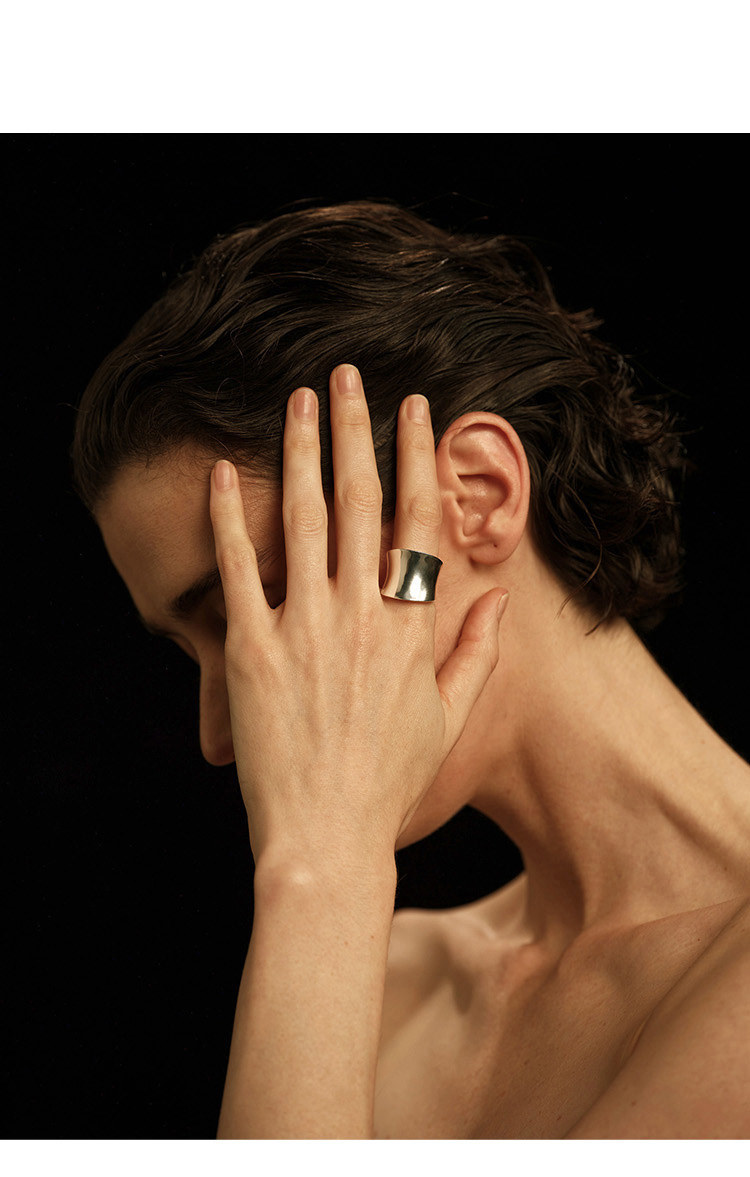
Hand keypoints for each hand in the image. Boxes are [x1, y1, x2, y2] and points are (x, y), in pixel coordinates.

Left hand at [209, 364, 506, 863]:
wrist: (327, 836)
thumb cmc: (389, 781)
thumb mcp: (448, 717)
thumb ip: (475, 653)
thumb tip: (502, 601)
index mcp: (411, 627)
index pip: (419, 520)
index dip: (417, 457)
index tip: (413, 409)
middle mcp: (362, 615)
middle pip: (359, 500)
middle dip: (353, 429)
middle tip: (346, 375)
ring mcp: (305, 629)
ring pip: (302, 517)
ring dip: (298, 451)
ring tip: (296, 400)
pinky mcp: (251, 650)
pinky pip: (238, 569)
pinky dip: (227, 517)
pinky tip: (219, 473)